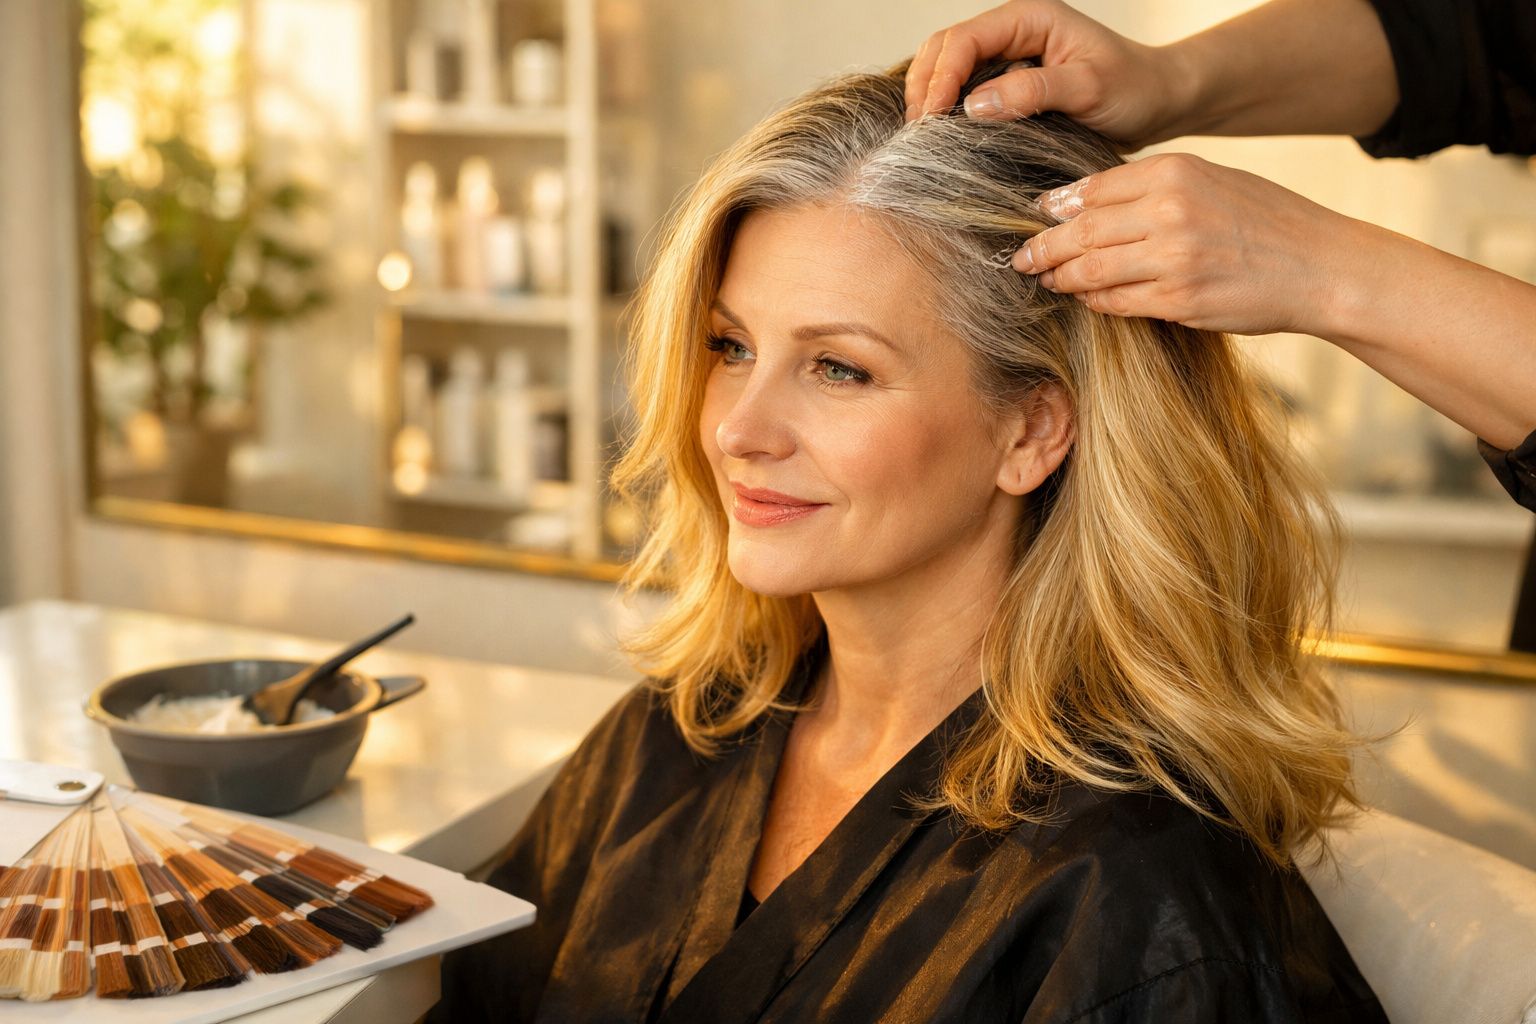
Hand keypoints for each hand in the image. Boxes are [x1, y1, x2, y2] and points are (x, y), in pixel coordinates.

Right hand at [904, 0, 1190, 147]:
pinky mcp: (1008, 82)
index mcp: (1029, 18)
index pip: (964, 40)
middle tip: (917, 133)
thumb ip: (1034, 91)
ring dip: (929, 97)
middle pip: (944, 49)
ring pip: (947, 67)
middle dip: (924, 86)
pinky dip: (945, 109)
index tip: (930, 119)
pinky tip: (942, 135)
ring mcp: (1007, 56)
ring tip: (924, 137)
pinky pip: (963, 89)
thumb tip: (974, 105)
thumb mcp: (1089, 88)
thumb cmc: (1134, 89)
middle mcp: (1012, 31)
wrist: (1158, 102)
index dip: (939, 78)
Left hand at [1016, 153, 1350, 336]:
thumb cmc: (1264, 222)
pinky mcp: (1179, 301)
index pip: (1093, 189)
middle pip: (1082, 230)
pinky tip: (1085, 299)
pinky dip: (1095, 302)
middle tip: (1021, 258)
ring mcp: (1174, 258)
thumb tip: (1081, 201)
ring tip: (1045, 280)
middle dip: (1043, 248)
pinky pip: (1117, 303)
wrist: (1320, 267)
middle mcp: (1170, 211)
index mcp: (1175, 172)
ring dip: (1061, 278)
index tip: (1036, 218)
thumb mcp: (1210, 181)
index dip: (1056, 207)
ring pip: (1091, 270)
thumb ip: (1151, 187)